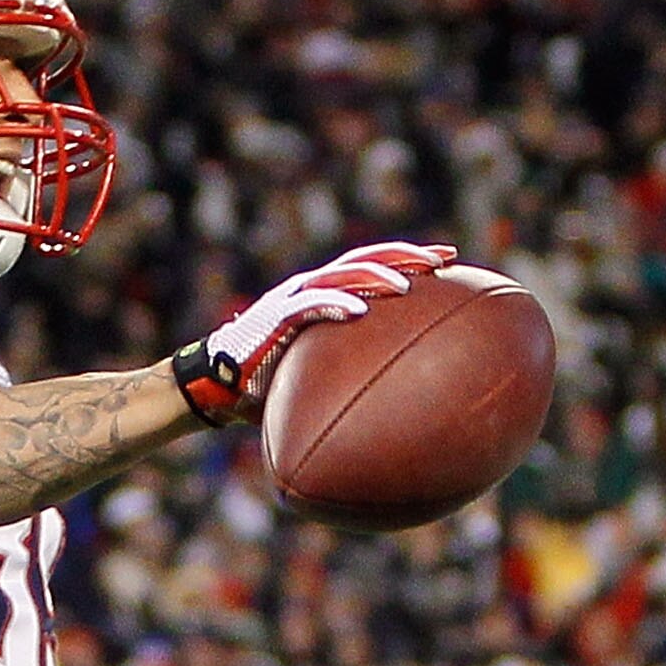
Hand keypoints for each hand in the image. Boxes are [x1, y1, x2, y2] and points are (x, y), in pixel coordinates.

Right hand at [172, 241, 455, 423]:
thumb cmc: (265, 388)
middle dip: (407, 255)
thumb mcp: (314, 379)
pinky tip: (360, 310)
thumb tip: (390, 410)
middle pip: (366, 259)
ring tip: (406, 285)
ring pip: (342, 274)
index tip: (447, 264)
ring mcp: (292, 298)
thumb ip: (346, 378)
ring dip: (375, 276)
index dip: (409, 260)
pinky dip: (335, 304)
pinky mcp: (274, 316)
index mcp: (322, 294)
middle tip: (444, 259)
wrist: (217, 388)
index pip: (372, 267)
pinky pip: (310, 304)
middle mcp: (310, 287)